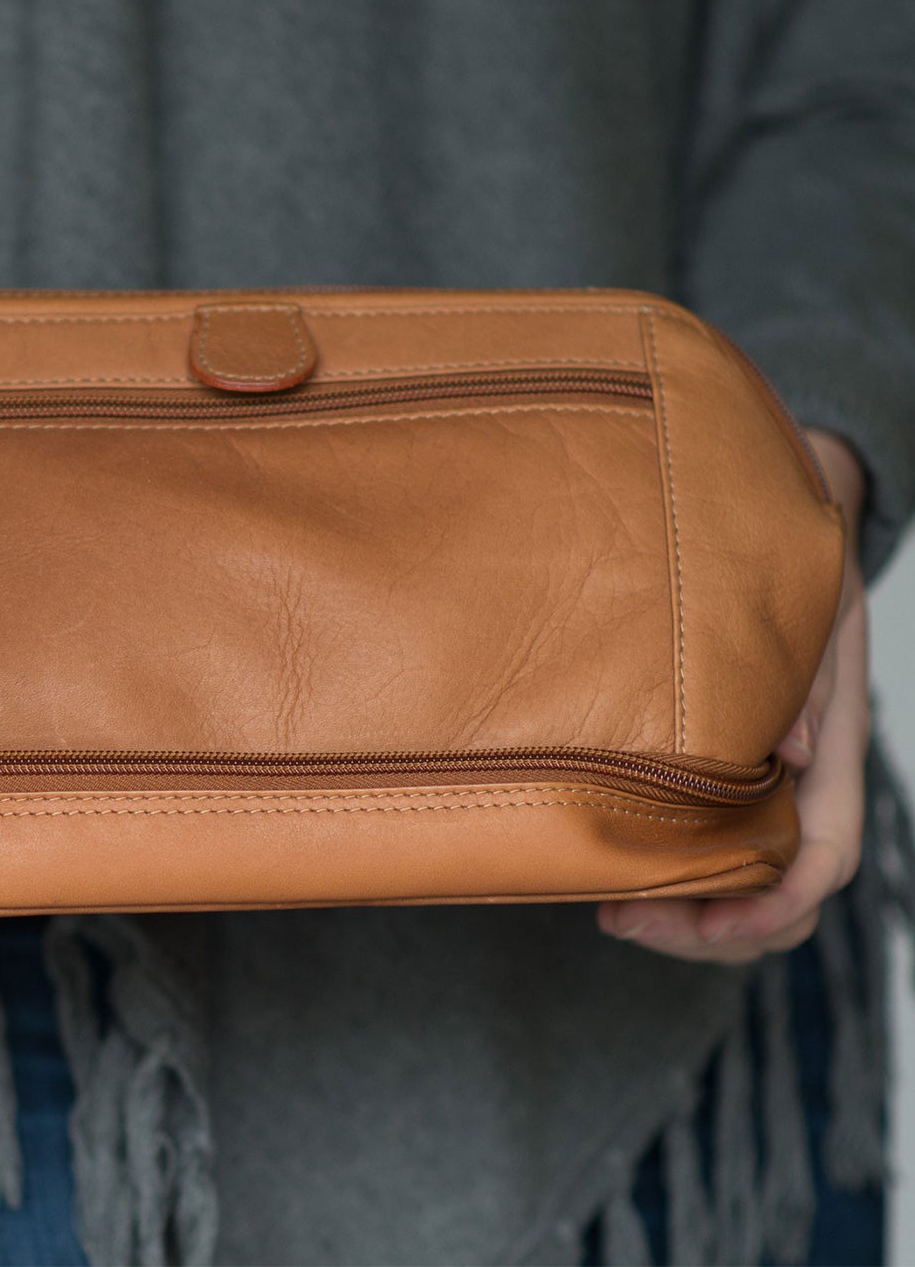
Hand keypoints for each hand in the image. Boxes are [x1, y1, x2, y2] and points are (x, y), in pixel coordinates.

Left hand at [596, 428, 869, 963]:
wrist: (777, 521)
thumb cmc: (793, 564)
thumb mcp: (810, 606)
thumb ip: (804, 678)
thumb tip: (793, 750)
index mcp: (832, 750)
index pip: (824, 857)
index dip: (772, 904)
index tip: (706, 917)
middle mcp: (801, 778)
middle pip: (781, 889)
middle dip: (714, 926)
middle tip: (624, 920)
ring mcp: (764, 779)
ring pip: (746, 878)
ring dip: (690, 910)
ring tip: (615, 909)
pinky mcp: (724, 768)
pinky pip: (713, 841)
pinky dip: (677, 871)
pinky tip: (624, 864)